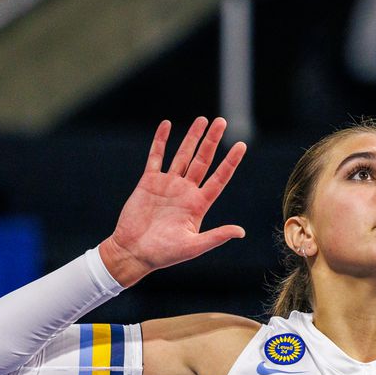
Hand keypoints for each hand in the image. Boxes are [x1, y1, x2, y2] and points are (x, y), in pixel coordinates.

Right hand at [99, 117, 246, 286]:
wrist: (133, 252)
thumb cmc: (163, 254)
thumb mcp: (193, 246)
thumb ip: (216, 236)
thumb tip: (241, 232)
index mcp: (198, 204)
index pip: (219, 178)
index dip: (230, 162)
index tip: (241, 145)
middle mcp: (185, 191)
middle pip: (202, 160)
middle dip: (212, 141)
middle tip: (221, 121)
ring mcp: (167, 184)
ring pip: (182, 155)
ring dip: (191, 137)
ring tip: (202, 120)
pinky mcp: (148, 182)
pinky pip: (155, 157)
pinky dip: (160, 141)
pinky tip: (166, 125)